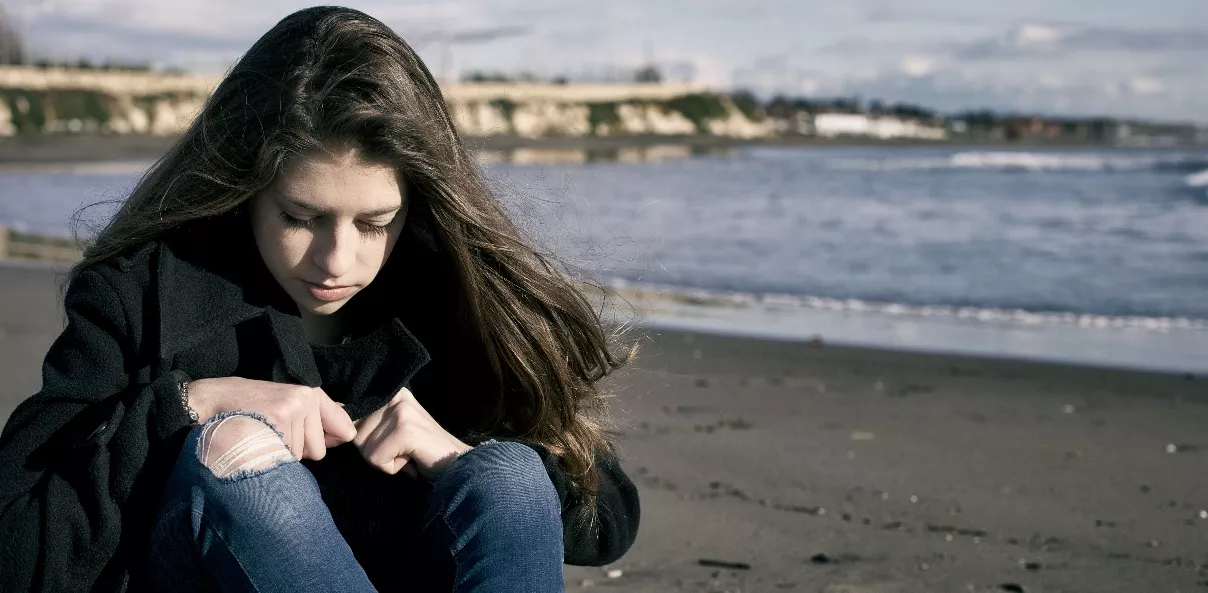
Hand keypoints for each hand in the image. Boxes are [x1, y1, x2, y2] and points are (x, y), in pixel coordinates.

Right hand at [188, 377, 356, 460]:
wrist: (211, 400)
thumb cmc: (248, 406)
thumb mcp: (286, 403)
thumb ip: (317, 419)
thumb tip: (347, 436)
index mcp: (312, 394)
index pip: (342, 429)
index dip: (329, 440)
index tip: (309, 440)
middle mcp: (306, 399)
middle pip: (319, 450)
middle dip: (297, 450)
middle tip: (271, 432)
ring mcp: (293, 409)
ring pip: (299, 456)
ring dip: (280, 453)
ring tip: (260, 435)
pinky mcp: (278, 421)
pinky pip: (284, 457)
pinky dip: (268, 455)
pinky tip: (254, 440)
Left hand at [353, 387, 471, 479]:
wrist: (456, 463)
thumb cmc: (419, 450)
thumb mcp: (390, 429)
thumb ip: (366, 422)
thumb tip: (330, 425)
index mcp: (388, 392)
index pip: (348, 411)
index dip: (354, 433)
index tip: (381, 440)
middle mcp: (394, 396)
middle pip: (354, 434)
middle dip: (373, 451)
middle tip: (400, 450)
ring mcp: (401, 412)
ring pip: (364, 448)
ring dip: (383, 460)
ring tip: (406, 454)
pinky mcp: (405, 430)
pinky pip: (376, 459)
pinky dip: (391, 468)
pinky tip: (410, 460)